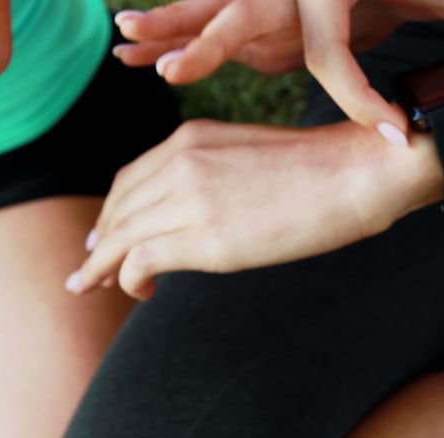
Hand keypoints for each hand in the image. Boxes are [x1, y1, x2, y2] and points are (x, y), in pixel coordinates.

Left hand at [66, 120, 442, 298]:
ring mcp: (189, 198)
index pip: (132, 178)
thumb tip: (204, 212)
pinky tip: (140, 292)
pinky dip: (127, 279)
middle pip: (119, 207)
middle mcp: (180, 162)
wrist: (354, 174)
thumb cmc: (320, 171)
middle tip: (89, 268)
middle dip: (99, 240)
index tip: (104, 234)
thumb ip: (214, 175)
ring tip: (92, 286)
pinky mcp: (203, 237)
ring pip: (119, 236)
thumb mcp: (251, 158)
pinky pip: (139, 260)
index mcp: (191, 139)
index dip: (112, 210)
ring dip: (100, 265)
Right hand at [113, 0, 443, 143]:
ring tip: (124, 40)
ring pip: (211, 10)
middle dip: (206, 41)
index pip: (340, 56)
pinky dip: (173, 35)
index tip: (396, 135)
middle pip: (242, 14)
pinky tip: (135, 52)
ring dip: (169, 28)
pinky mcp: (262, 10)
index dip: (365, 100)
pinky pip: (207, 21)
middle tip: (172, 68)